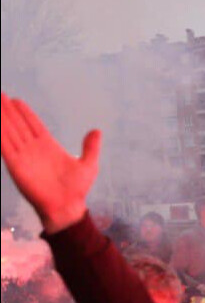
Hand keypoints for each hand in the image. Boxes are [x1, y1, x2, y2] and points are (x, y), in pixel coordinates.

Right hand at [0, 94, 100, 232]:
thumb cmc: (77, 190)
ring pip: (9, 132)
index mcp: (49, 147)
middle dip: (8, 111)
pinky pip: (5, 146)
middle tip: (0, 95)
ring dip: (1, 118)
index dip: (25, 113)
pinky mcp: (16, 165)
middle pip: (18, 125)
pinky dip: (0, 135)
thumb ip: (90, 147)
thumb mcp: (88, 165)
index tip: (16, 101)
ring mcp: (24, 156)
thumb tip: (97, 130)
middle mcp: (34, 149)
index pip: (34, 125)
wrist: (67, 208)